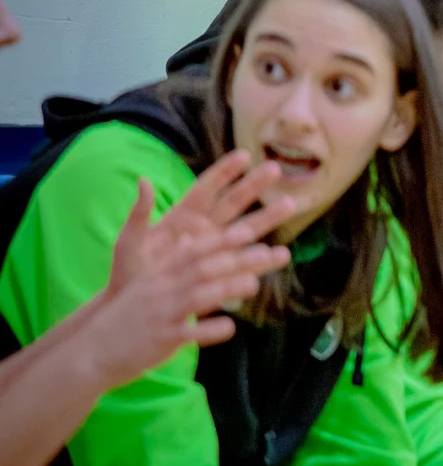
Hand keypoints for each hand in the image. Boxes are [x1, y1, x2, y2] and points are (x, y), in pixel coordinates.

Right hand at [80, 170, 293, 387]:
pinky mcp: (163, 340)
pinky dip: (209, 330)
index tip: (248, 230)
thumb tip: (189, 241)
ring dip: (228, 288)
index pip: (194, 251)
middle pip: (204, 269)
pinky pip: (189, 334)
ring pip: (199, 297)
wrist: (92, 350)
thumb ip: (170, 263)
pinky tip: (230, 327)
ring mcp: (162, 314)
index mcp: (160, 275)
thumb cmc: (126, 316)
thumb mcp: (145, 284)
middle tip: (270, 253)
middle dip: (239, 259)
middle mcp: (162, 290)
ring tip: (254, 283)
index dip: (221, 240)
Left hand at [103, 149, 295, 293]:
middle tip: (276, 169)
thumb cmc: (127, 275)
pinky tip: (282, 254)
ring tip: (293, 204)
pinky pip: (246, 263)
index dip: (224, 172)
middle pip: (233, 203)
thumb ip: (139, 214)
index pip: (206, 189)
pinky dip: (263, 259)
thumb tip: (144, 180)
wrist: (135, 309)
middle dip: (255, 186)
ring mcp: (215, 251)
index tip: (244, 155)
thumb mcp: (128, 243)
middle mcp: (203, 230)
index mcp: (181, 218)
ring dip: (269, 217)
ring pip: (247, 229)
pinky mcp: (221, 274)